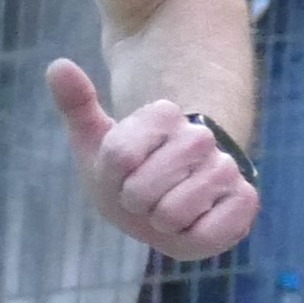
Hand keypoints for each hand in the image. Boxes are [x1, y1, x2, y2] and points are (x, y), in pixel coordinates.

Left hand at [47, 60, 260, 258]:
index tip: (123, 176)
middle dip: (134, 203)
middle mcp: (199, 135)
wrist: (167, 203)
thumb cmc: (129, 175)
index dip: (112, 180)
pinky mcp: (246, 201)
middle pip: (141, 188)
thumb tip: (57, 64)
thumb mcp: (95, 144)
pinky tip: (193, 224)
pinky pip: (208, 234)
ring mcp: (226, 167)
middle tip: (144, 198)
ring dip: (161, 222)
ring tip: (167, 211)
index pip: (118, 155)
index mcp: (163, 114)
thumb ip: (77, 105)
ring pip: (172, 212)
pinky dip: (191, 238)